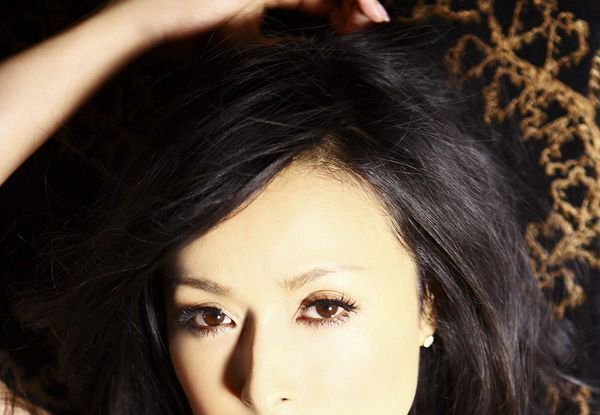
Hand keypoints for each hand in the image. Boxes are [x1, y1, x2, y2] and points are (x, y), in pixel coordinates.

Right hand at [105, 0, 390, 46]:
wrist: (151, 27)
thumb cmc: (187, 41)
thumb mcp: (245, 47)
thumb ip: (278, 47)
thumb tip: (313, 63)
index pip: (318, 0)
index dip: (345, 15)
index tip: (365, 35)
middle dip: (357, 4)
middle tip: (377, 26)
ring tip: (372, 19)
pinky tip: (355, 11)